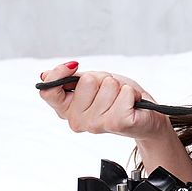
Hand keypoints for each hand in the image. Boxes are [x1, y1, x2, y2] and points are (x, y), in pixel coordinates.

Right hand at [37, 60, 169, 140]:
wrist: (146, 116)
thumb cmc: (119, 98)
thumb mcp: (94, 83)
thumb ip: (73, 79)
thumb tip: (45, 74)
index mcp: (67, 109)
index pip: (48, 91)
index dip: (58, 74)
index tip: (75, 65)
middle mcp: (77, 120)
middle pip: (86, 80)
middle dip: (103, 80)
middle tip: (112, 92)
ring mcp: (96, 125)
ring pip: (108, 85)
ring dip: (120, 87)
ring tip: (122, 99)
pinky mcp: (117, 124)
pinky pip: (124, 93)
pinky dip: (132, 93)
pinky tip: (132, 103)